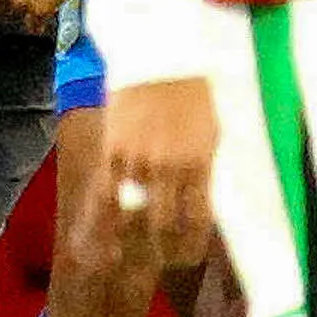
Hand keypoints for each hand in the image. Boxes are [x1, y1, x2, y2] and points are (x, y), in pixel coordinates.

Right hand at [100, 75, 219, 272]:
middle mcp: (170, 167)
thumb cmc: (193, 92)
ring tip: (128, 255)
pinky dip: (105, 220)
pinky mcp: (113, 151)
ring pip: (133, 217)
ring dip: (131, 241)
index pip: (197, 221)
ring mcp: (139, 160)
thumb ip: (205, 169)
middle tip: (161, 260)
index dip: (191, 247)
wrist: (160, 55)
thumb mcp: (212, 131)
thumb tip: (204, 201)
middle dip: (163, 252)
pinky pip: (106, 196)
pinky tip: (104, 234)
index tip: (187, 256)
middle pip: (165, 227)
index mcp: (200, 164)